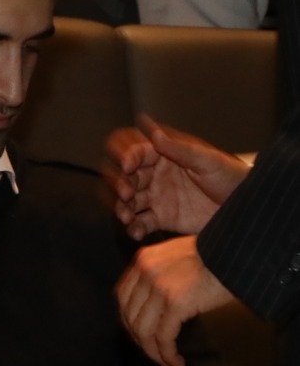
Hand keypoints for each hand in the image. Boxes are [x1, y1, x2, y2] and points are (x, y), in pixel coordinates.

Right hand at [105, 116, 248, 238]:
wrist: (245, 208)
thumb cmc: (231, 177)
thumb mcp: (208, 160)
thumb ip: (180, 149)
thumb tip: (155, 135)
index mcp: (165, 157)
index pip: (136, 153)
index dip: (127, 157)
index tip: (127, 166)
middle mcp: (156, 177)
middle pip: (126, 178)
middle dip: (120, 185)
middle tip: (126, 194)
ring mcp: (157, 198)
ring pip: (128, 202)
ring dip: (122, 209)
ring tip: (126, 217)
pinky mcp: (161, 219)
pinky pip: (140, 223)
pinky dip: (134, 228)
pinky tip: (136, 231)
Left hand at [115, 235, 235, 365]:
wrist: (237, 253)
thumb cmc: (214, 255)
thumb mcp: (176, 255)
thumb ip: (158, 272)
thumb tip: (151, 303)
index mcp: (142, 260)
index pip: (122, 297)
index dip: (129, 320)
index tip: (140, 335)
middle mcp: (145, 272)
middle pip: (130, 316)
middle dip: (140, 340)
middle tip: (154, 353)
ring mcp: (158, 288)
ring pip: (144, 331)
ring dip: (153, 353)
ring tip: (167, 363)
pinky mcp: (176, 303)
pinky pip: (164, 337)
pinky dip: (167, 354)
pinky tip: (177, 363)